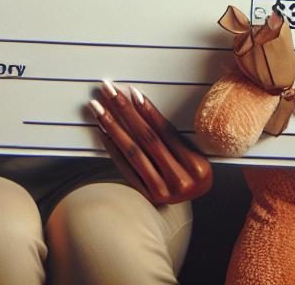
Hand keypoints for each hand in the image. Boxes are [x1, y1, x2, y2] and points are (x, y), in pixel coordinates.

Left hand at [89, 80, 211, 204]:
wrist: (192, 203)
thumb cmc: (193, 171)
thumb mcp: (194, 152)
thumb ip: (173, 136)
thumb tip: (139, 104)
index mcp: (196, 166)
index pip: (165, 131)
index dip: (147, 110)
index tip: (131, 92)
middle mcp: (180, 181)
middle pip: (146, 138)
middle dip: (125, 110)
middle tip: (109, 91)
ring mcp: (162, 191)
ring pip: (133, 151)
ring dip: (113, 126)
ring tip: (98, 108)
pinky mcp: (147, 197)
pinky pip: (126, 168)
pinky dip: (113, 148)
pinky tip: (103, 132)